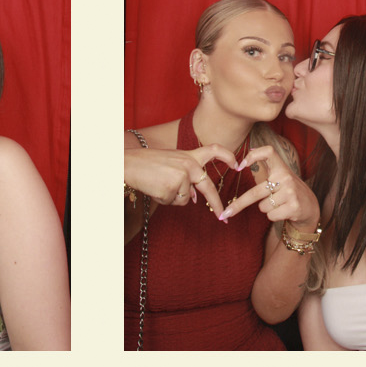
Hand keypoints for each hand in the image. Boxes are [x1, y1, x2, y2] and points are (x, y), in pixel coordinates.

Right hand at [125, 143, 240, 217]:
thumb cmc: (146, 164)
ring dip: (173, 197)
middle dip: (216, 204)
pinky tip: (155, 188)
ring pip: (185, 199)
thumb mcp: (170, 164)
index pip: (214, 150)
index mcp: (189, 155)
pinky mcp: (174, 187)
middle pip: (208, 187)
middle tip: (223, 217)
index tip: (238, 165)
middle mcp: (189, 163)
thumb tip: (195, 198)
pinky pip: (174, 202)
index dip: (228, 157)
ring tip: (158, 184)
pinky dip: (164, 200)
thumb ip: (186, 177)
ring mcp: (182, 175)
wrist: (128, 164)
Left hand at [220, 145, 319, 229]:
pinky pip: (271, 215)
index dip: (253, 155)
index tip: (240, 166)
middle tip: (226, 212)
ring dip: (266, 208)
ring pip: (263, 206)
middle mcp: (286, 177)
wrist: (310, 207)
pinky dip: (273, 216)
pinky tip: (284, 211)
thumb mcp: (280, 175)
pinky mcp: (293, 206)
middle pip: (256, 192)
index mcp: (281, 167)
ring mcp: (291, 192)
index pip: (268, 151)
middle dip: (239, 204)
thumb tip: (241, 163)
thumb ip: (265, 168)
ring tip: (279, 204)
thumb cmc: (288, 190)